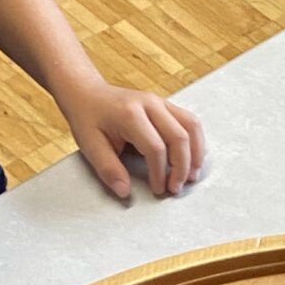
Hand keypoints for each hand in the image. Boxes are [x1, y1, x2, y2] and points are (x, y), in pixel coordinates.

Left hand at [60, 78, 204, 198]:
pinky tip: (192, 159)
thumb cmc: (88, 119)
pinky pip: (190, 121)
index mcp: (130, 114)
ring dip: (196, 154)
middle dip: (182, 167)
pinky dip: (196, 142)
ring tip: (192, 176)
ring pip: (191, 126)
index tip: (157, 189)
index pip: (155, 147)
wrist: (88, 94)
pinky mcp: (166, 105)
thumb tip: (124, 191)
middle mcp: (149, 104)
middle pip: (179, 137)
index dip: (159, 173)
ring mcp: (160, 102)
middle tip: (176, 188)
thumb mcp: (90, 146)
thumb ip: (108, 169)